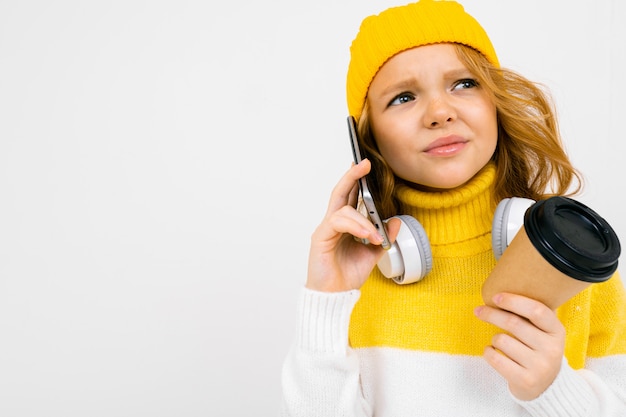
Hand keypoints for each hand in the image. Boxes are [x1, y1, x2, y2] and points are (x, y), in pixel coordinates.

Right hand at [305, 159, 400, 291]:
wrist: (334, 296)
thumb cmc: (347, 276)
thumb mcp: (373, 254)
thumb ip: (384, 237)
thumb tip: (396, 220)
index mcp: (344, 225)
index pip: (350, 197)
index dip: (356, 180)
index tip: (366, 166)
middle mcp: (333, 223)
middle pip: (340, 192)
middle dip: (352, 176)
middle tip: (364, 164)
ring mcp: (326, 229)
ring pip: (343, 208)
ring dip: (364, 219)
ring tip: (375, 236)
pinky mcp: (321, 238)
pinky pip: (338, 222)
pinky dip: (356, 226)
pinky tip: (367, 235)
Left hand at [474, 293, 565, 400]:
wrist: (547, 387)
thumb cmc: (537, 350)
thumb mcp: (543, 332)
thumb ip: (530, 315)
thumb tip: (500, 292)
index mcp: (557, 331)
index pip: (536, 310)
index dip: (513, 301)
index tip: (495, 297)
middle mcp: (552, 349)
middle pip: (513, 323)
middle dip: (492, 314)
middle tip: (479, 310)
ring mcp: (540, 367)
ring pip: (502, 340)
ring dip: (494, 338)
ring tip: (499, 342)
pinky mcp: (525, 380)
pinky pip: (495, 358)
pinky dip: (488, 352)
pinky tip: (493, 352)